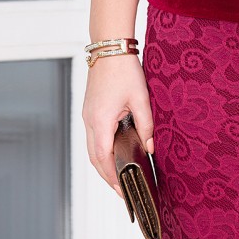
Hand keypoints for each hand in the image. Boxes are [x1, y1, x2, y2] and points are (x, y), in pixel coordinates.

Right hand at [82, 54, 154, 198]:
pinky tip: (113, 151)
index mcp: (100, 120)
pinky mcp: (90, 109)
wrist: (110, 46)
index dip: (112, 177)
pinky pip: (92, 136)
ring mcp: (87, 115)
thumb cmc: (125, 69)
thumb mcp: (141, 97)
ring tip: (118, 176)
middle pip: (94, 158)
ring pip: (91, 148)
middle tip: (122, 190)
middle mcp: (89, 120)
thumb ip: (147, 124)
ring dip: (103, 164)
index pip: (103, 158)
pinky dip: (101, 149)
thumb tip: (151, 147)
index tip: (122, 191)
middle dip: (107, 176)